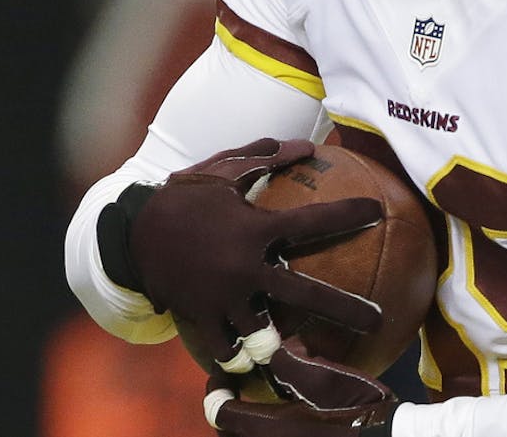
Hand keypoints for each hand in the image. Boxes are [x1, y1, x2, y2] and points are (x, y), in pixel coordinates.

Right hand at [129, 138, 385, 371]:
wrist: (129, 233)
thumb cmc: (184, 198)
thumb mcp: (221, 170)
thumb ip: (264, 156)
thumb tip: (307, 147)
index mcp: (255, 229)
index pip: (314, 221)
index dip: (349, 214)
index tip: (377, 210)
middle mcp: (244, 267)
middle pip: (306, 295)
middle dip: (346, 310)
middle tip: (377, 322)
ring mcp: (223, 297)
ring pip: (264, 333)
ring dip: (285, 344)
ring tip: (309, 355)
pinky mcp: (201, 317)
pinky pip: (226, 346)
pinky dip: (239, 354)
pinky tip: (253, 360)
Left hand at [206, 338, 399, 436]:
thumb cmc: (362, 410)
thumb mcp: (329, 379)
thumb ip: (294, 362)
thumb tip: (277, 346)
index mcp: (272, 427)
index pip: (221, 412)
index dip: (216, 390)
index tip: (222, 377)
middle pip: (225, 434)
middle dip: (225, 411)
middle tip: (235, 393)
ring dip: (241, 426)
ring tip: (254, 409)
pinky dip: (259, 434)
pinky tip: (279, 423)